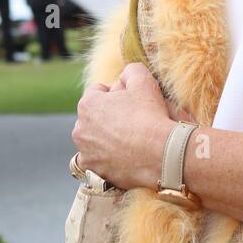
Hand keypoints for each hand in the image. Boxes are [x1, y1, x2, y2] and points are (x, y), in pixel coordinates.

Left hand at [72, 63, 193, 190]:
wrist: (162, 155)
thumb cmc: (151, 116)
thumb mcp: (144, 81)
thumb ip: (131, 71)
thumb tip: (126, 74)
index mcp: (87, 104)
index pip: (98, 92)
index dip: (117, 94)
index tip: (132, 101)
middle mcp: (80, 128)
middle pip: (94, 117)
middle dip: (109, 116)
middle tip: (133, 120)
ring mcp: (86, 152)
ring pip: (94, 140)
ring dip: (105, 138)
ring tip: (129, 140)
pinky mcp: (95, 171)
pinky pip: (97, 162)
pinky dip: (106, 159)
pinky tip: (122, 157)